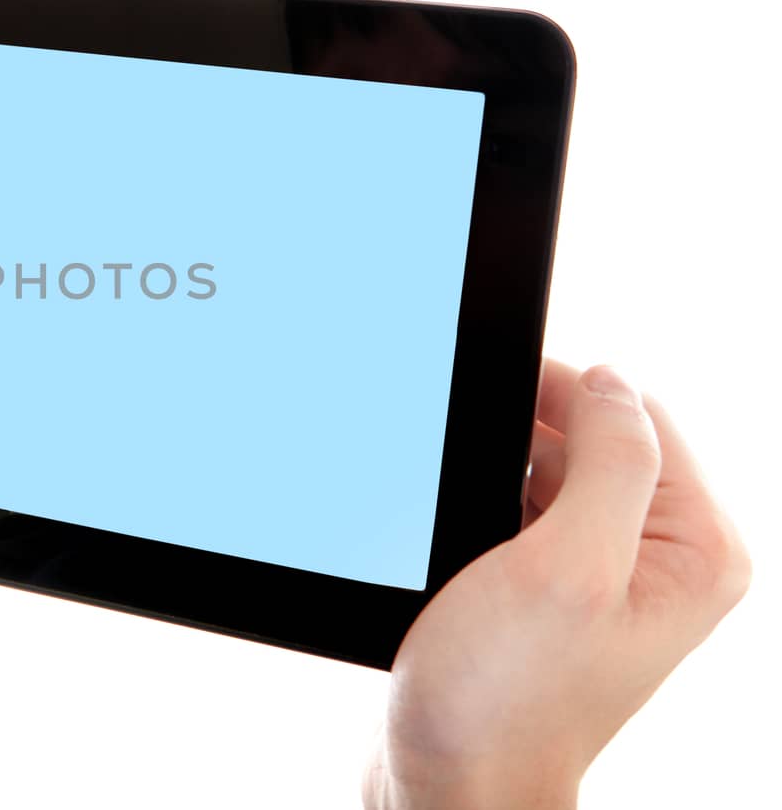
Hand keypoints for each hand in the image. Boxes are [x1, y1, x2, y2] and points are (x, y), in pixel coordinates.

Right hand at [364, 360, 750, 809]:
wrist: (454, 784)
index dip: (566, 391)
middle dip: (527, 434)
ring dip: (501, 470)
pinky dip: (488, 505)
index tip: (489, 385)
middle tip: (464, 456)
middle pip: (599, 441)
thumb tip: (611, 381)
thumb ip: (609, 462)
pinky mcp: (557, 597)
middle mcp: (664, 563)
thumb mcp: (567, 567)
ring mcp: (610, 581)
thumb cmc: (506, 698)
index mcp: (696, 552)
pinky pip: (526, 513)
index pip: (640, 418)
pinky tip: (461, 536)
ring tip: (465, 517)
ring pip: (554, 473)